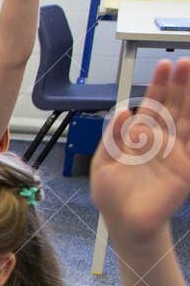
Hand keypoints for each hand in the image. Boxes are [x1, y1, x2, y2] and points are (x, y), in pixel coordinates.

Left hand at [91, 58, 189, 246]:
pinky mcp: (185, 169)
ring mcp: (176, 153)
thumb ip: (113, 137)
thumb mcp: (104, 162)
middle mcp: (161, 140)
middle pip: (173, 107)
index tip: (165, 65)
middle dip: (179, 85)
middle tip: (184, 63)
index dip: (159, 86)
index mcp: (140, 136)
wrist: (124, 222)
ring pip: (187, 120)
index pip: (153, 106)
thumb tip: (123, 110)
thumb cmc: (112, 194)